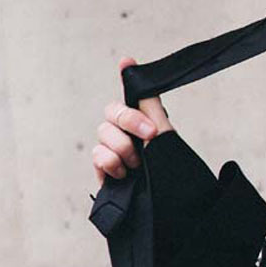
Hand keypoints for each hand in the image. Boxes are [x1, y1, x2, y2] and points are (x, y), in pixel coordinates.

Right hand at [91, 55, 174, 187]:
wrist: (167, 206)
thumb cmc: (166, 173)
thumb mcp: (163, 135)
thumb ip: (149, 105)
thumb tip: (133, 67)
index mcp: (143, 120)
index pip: (131, 93)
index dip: (126, 75)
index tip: (127, 61)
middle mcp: (125, 131)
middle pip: (113, 111)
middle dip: (130, 120)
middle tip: (151, 135)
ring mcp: (112, 149)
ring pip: (104, 132)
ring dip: (123, 148)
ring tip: (138, 164)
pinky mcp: (102, 168)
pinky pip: (97, 154)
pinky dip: (111, 162)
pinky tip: (123, 174)